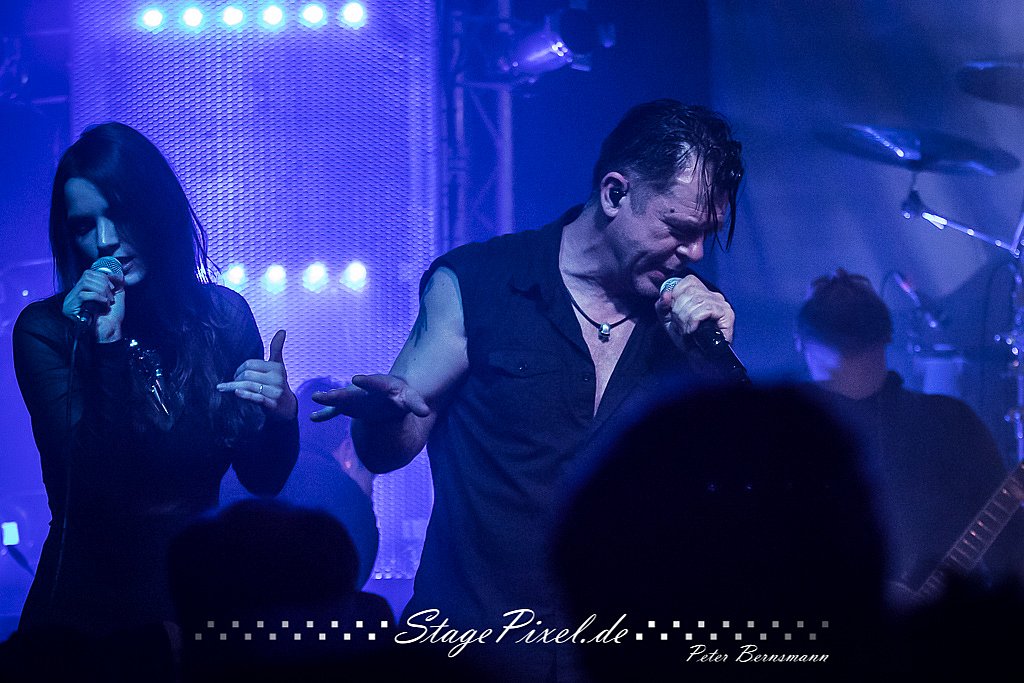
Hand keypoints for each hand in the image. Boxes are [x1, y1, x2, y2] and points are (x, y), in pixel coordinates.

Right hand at [61, 268, 124, 341]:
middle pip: (86, 276)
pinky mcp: (71, 308)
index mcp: (83, 290)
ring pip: (85, 283)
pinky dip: (97, 297)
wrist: (109, 332)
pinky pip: (83, 295)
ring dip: (101, 290)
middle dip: (103, 283)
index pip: (88, 274)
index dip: (102, 276)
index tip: (112, 286)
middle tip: (111, 295)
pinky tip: (104, 303)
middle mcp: (75, 294)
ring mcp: (71, 301)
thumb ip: (115, 284)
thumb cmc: (112, 317)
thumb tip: (116, 273)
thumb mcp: (115, 296)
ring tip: (108, 300)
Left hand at [217, 329, 297, 420]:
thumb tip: (282, 330)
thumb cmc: (278, 383)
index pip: (250, 364)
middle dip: (236, 379)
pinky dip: (245, 395)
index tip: (236, 375)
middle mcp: (277, 378)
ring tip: (224, 388)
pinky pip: (256, 397)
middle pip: (247, 375)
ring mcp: (275, 392)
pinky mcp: (272, 404)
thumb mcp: (279, 365)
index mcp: (276, 367)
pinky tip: (236, 393)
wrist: (287, 407)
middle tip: (231, 383)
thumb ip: (277, 348)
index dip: (239, 368)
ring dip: (234, 387)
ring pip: (249, 386)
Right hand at [310, 374, 429, 421]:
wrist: (391, 395)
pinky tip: (313, 418)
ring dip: (329, 399)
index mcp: (381, 386)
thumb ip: (416, 404)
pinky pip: (335, 410)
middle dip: (342, 393)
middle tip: (330, 394)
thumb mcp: (411, 399)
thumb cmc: (402, 396)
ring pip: (341, 399)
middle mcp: (364, 390)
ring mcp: (355, 397)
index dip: (367, 382)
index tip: (356, 379)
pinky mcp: (349, 406)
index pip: (375, 383)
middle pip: (353, 392)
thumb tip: (426, 411)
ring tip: (316, 397)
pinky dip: (326, 414)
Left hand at [655, 274, 734, 348]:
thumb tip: (666, 295)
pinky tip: (692, 330)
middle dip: (679, 311)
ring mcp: (721, 303)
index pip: (688, 281)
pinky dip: (695, 320)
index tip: (674, 313)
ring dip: (686, 318)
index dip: (677, 296)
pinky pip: (706, 309)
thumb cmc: (686, 339)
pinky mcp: (727, 314)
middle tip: (680, 326)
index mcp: (701, 292)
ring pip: (697, 300)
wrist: (699, 360)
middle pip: (690, 291)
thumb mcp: (668, 320)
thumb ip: (662, 306)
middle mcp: (713, 295)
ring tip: (686, 330)